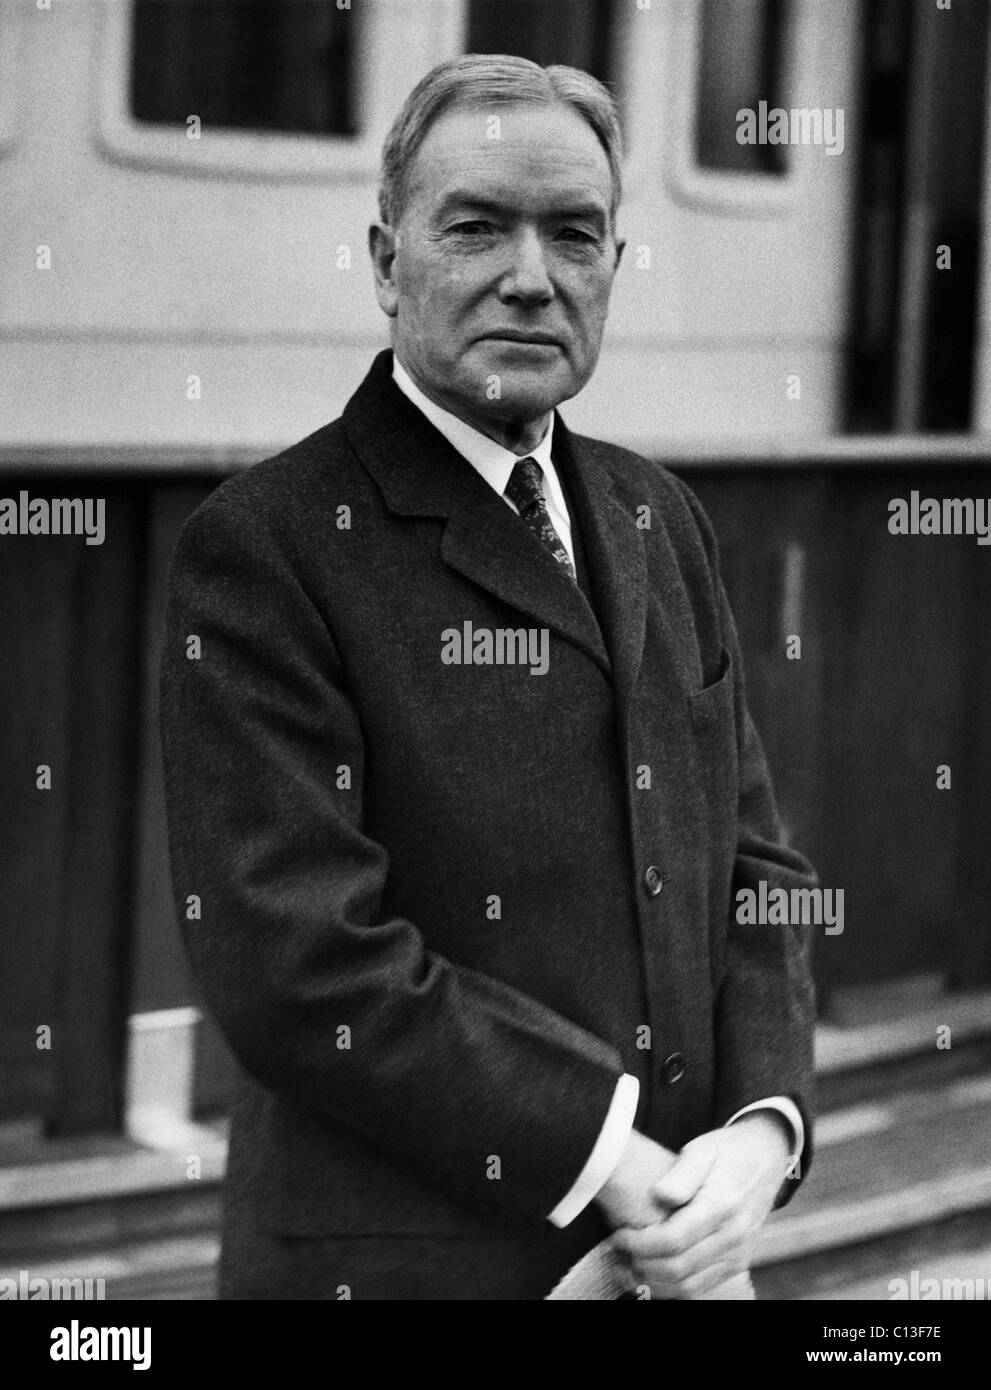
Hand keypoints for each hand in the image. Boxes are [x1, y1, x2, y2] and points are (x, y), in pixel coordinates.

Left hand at [610, 1113, 790, 1298]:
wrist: (766, 1161)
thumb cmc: (727, 1153)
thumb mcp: (702, 1149)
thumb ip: (682, 1174)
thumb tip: (661, 1195)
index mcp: (723, 1204)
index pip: (673, 1239)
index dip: (639, 1243)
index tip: (617, 1235)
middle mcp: (734, 1235)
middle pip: (678, 1268)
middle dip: (640, 1266)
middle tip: (615, 1253)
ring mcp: (738, 1254)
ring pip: (688, 1287)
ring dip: (652, 1284)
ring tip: (625, 1268)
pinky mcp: (737, 1264)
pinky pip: (700, 1288)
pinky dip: (671, 1289)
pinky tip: (649, 1276)